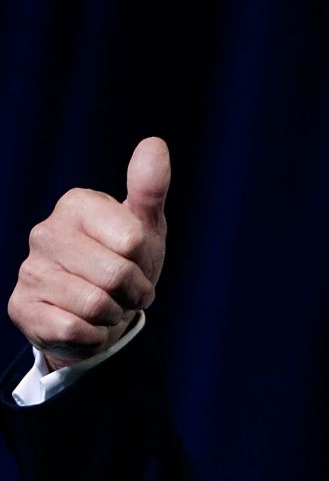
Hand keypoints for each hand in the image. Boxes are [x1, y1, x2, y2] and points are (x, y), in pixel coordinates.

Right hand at [7, 137, 170, 371]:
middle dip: (132, 294)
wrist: (99, 316)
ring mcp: (29, 270)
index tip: (136, 265)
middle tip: (125, 294)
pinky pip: (73, 329)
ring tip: (106, 308)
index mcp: (76, 205)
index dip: (144, 264)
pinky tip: (86, 325)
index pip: (132, 240)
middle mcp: (45, 232)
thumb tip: (155, 144)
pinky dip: (92, 335)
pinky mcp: (21, 307)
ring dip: (112, 316)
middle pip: (116, 275)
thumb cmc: (124, 265)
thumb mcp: (145, 230)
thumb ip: (149, 190)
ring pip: (96, 305)